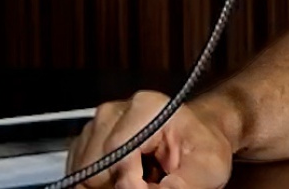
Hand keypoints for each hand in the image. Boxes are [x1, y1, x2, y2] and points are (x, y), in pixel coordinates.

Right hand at [66, 91, 236, 188]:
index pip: (118, 155)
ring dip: (108, 184)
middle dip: (116, 184)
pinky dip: (100, 182)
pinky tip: (126, 177)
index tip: (149, 187)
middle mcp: (115, 111)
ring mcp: (98, 124)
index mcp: (146, 108)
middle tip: (148, 182)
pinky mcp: (88, 139)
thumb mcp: (207, 167)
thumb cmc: (204, 148)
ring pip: (84, 172)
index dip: (129, 183)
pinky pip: (81, 172)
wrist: (198, 136)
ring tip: (140, 179)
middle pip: (95, 165)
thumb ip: (183, 183)